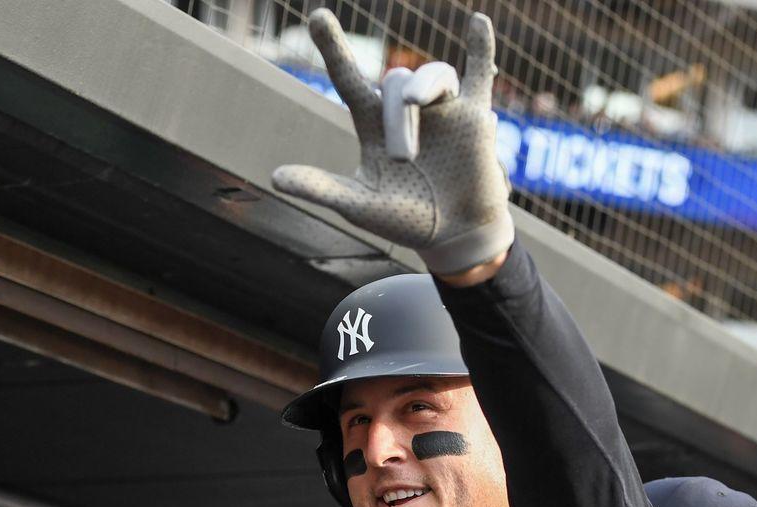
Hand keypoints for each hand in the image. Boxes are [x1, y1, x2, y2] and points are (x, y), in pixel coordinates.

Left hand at [272, 11, 512, 275]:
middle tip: (404, 157)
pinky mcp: (474, 117)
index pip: (348, 78)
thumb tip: (275, 178)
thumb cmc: (402, 220)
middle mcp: (405, 110)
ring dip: (424, 86)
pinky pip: (479, 73)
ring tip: (418, 104)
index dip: (333, 47)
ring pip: (433, 75)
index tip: (317, 16)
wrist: (452, 236)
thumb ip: (321, 188)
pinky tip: (478, 22)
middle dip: (397, 114)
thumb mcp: (358, 205)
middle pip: (395, 83)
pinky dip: (481, 48)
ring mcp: (441, 110)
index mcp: (372, 124)